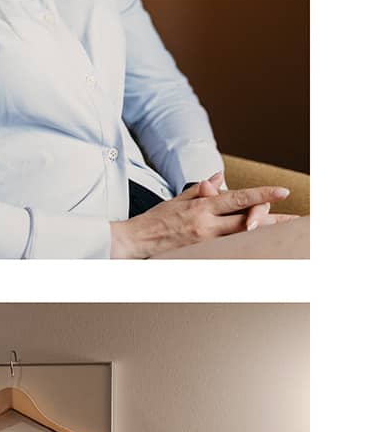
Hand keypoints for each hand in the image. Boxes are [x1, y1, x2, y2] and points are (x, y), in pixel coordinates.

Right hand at [112, 179, 294, 257]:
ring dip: (266, 234)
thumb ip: (201, 189)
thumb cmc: (154, 219)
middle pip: (249, 220)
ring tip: (287, 234)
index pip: (238, 198)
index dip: (262, 194)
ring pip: (244, 237)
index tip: (283, 191)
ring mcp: (206, 243)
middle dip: (275, 219)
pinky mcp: (202, 255)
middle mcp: (207, 225)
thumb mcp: (177, 199)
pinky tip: (261, 248)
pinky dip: (247, 247)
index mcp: (201, 207)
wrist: (134, 241)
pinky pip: (230, 250)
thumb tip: (219, 176)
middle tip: (298, 220)